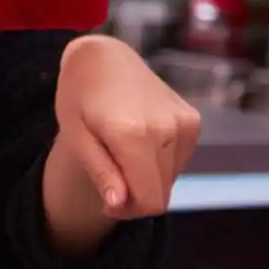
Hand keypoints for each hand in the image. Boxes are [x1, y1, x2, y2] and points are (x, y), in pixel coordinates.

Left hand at [52, 35, 201, 218]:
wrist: (104, 56)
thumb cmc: (79, 96)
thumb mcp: (75, 135)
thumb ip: (100, 171)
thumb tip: (120, 205)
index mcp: (132, 134)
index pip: (149, 201)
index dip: (129, 212)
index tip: (107, 203)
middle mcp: (166, 129)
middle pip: (161, 193)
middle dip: (136, 197)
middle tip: (109, 181)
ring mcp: (184, 123)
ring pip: (171, 179)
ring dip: (147, 177)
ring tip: (120, 151)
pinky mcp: (192, 120)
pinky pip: (179, 160)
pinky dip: (159, 161)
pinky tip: (138, 139)